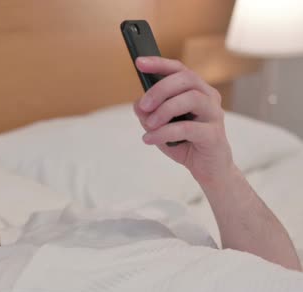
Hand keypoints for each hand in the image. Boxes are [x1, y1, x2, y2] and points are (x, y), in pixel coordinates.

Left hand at [133, 56, 235, 186]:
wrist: (208, 168)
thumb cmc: (185, 143)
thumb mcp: (160, 127)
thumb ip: (148, 113)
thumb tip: (138, 104)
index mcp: (196, 90)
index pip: (179, 69)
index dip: (159, 63)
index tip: (139, 62)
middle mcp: (208, 97)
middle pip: (185, 79)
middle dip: (159, 89)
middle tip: (143, 106)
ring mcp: (214, 115)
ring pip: (190, 99)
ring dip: (164, 110)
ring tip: (148, 125)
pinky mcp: (213, 134)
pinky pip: (187, 128)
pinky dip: (164, 133)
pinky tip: (149, 139)